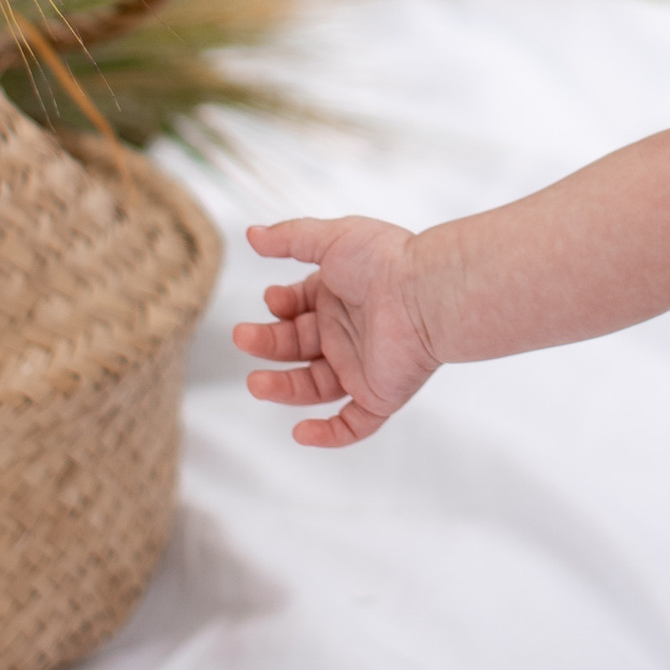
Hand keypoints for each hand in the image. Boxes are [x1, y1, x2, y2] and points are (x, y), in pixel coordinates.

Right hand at [234, 212, 442, 446]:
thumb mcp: (332, 238)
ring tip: (255, 384)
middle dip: (268, 343)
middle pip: (298, 346)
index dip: (279, 306)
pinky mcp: (380, 395)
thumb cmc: (385, 261)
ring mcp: (363, 366)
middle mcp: (349, 332)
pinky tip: (300, 432)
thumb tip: (252, 234)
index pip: (298, 308)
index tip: (273, 299)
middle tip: (243, 337)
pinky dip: (328, 434)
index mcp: (340, 296)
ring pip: (315, 386)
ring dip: (283, 388)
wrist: (426, 294)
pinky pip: (353, 424)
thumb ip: (290, 238)